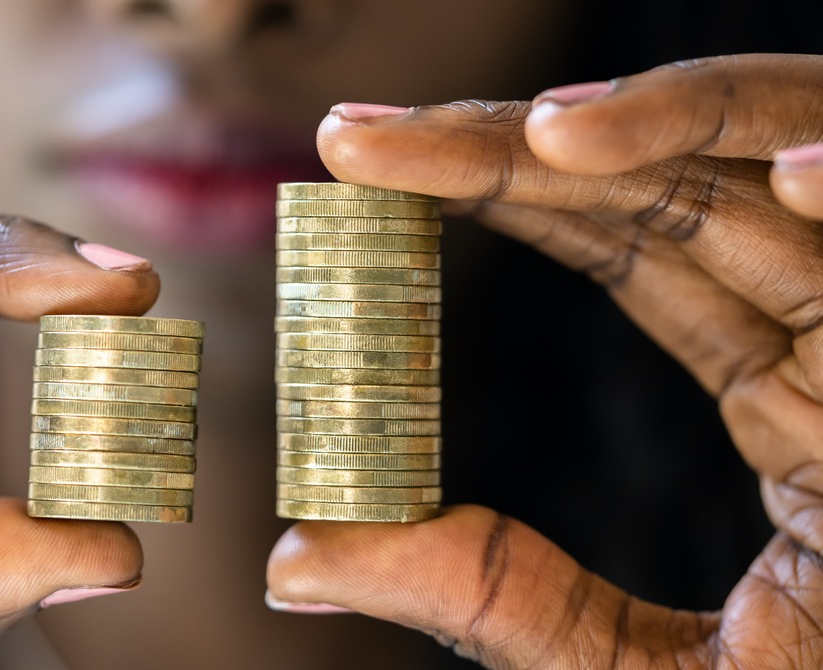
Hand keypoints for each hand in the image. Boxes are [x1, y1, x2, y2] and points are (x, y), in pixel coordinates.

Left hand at [266, 54, 822, 666]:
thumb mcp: (632, 666)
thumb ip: (487, 596)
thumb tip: (295, 559)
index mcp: (777, 382)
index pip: (617, 243)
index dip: (489, 188)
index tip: (355, 163)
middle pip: (671, 188)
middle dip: (516, 146)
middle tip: (363, 132)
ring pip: (792, 170)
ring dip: (680, 130)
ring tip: (541, 135)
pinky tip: (799, 179)